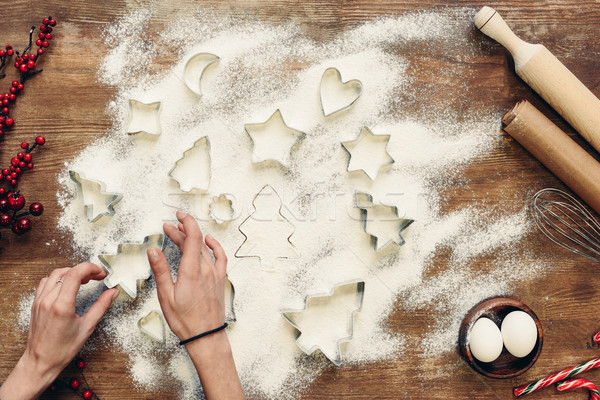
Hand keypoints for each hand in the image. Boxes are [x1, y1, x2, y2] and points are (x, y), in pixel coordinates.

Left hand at [0, 263, 117, 399]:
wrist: (40, 362)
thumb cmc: (62, 349)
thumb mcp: (87, 327)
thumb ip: (101, 306)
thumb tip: (113, 292)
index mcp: (62, 306)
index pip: (75, 274)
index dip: (91, 268)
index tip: (101, 274)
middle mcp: (48, 300)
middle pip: (67, 272)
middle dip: (84, 270)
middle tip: (96, 277)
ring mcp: (40, 301)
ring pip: (55, 274)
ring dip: (71, 273)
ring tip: (84, 280)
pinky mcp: (36, 304)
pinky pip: (45, 282)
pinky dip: (59, 279)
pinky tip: (67, 286)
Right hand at [147, 210, 227, 339]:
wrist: (206, 336)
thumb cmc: (184, 320)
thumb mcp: (166, 296)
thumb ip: (161, 270)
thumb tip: (153, 250)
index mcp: (191, 270)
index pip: (193, 237)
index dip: (186, 222)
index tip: (176, 216)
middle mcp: (206, 269)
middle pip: (195, 241)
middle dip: (181, 231)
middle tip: (168, 227)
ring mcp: (215, 274)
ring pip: (205, 248)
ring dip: (194, 237)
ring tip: (181, 232)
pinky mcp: (219, 280)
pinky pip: (220, 257)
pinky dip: (215, 246)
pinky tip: (209, 241)